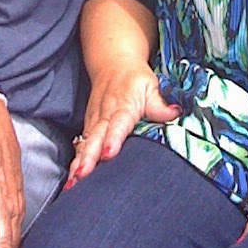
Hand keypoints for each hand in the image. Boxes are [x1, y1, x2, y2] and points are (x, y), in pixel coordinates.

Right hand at [67, 62, 178, 183]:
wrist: (113, 63)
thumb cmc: (135, 78)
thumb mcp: (151, 86)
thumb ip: (160, 104)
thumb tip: (175, 113)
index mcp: (123, 106)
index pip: (117, 124)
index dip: (113, 139)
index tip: (109, 154)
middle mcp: (105, 115)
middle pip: (95, 138)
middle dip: (88, 157)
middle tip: (82, 175)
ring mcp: (94, 122)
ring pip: (85, 144)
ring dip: (78, 163)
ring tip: (73, 184)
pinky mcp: (89, 128)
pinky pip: (80, 146)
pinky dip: (74, 163)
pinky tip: (71, 181)